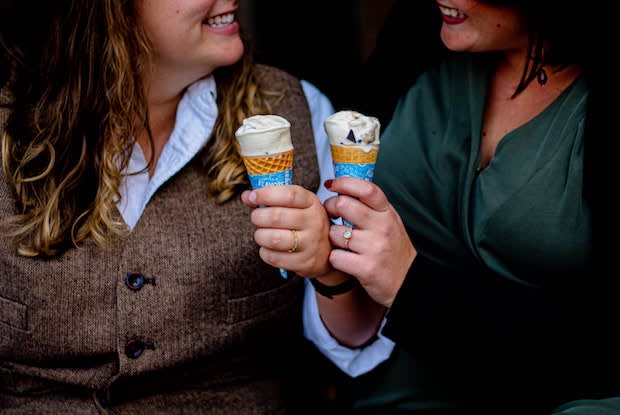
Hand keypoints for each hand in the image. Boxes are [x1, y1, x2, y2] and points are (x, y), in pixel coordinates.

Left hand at [241, 185, 331, 277]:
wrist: (328, 252)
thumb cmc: (305, 224)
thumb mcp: (296, 206)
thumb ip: (271, 198)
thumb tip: (246, 196)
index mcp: (311, 202)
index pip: (289, 195)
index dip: (266, 194)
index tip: (251, 196)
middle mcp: (314, 221)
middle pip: (276, 217)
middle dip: (258, 217)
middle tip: (257, 218)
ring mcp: (311, 243)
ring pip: (273, 239)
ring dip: (260, 236)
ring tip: (262, 234)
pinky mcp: (305, 262)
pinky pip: (274, 257)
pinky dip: (265, 252)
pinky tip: (269, 249)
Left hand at [323, 177, 415, 306]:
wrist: (409, 283)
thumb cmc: (393, 250)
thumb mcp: (389, 222)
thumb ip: (371, 206)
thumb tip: (343, 188)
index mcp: (387, 213)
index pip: (366, 189)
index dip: (345, 183)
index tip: (333, 184)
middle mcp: (382, 227)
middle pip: (344, 205)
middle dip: (330, 208)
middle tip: (331, 214)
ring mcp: (374, 247)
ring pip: (335, 233)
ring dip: (333, 238)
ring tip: (343, 243)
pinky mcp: (365, 268)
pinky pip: (335, 256)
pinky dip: (336, 259)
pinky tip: (345, 260)